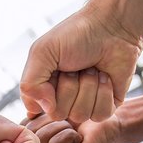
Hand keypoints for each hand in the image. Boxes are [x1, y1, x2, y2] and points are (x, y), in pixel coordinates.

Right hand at [20, 10, 141, 124]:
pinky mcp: (106, 106)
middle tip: (75, 67)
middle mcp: (62, 99)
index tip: (54, 72)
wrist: (111, 27)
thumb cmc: (76, 35)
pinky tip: (105, 76)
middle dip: (69, 87)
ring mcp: (84, 104)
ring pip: (80, 115)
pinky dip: (103, 92)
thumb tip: (46, 109)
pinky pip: (100, 115)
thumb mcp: (42, 52)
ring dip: (87, 87)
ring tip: (91, 69)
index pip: (35, 109)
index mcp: (42, 87)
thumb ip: (30, 83)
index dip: (44, 92)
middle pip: (58, 114)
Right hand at [24, 114, 122, 142]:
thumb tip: (25, 115)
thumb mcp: (51, 106)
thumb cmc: (81, 107)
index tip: (54, 113)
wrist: (108, 116)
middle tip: (66, 119)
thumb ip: (33, 112)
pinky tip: (79, 136)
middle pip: (29, 134)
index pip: (21, 128)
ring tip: (73, 126)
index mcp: (35, 141)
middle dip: (49, 118)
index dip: (37, 115)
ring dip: (61, 124)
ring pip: (41, 139)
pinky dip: (69, 134)